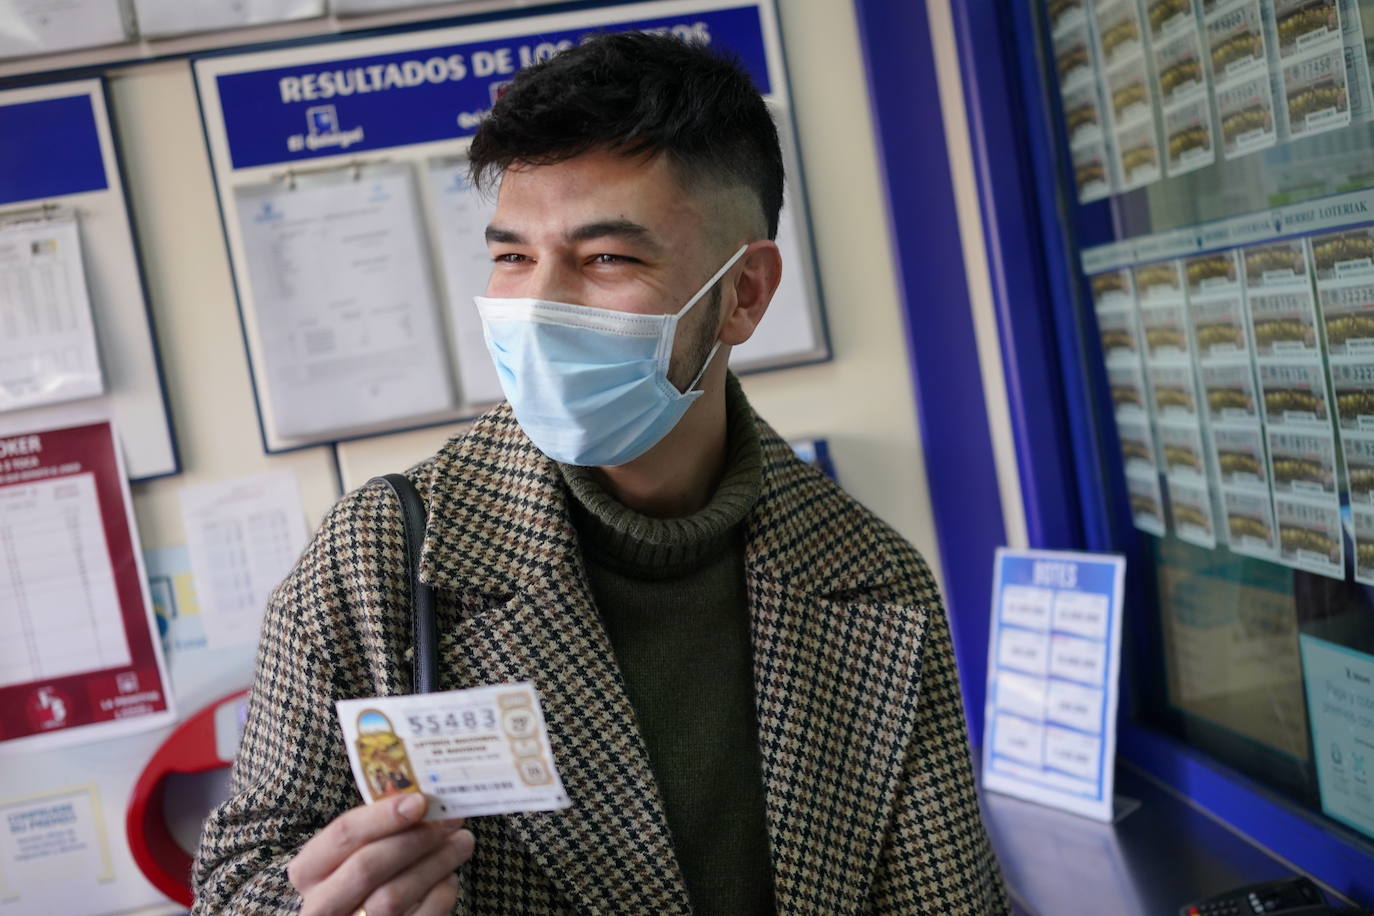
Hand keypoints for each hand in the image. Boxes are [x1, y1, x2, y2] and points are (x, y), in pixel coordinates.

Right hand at [287, 793, 474, 915]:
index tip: (420, 801)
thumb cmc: (364, 878)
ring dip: (435, 864)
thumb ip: (378, 830)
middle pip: (366, 867)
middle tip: (449, 822)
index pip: (342, 834)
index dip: (383, 815)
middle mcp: (321, 905)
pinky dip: (440, 895)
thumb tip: (423, 800)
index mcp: (310, 871)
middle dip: (414, 840)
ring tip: (461, 843)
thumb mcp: (356, 852)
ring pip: (392, 898)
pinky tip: (449, 878)